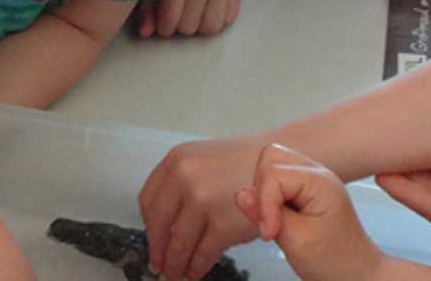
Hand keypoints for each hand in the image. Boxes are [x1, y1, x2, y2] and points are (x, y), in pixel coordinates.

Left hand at [136, 0, 240, 37]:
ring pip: (211, 27)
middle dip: (180, 26)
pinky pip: (228, 20)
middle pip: (190, 26)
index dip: (165, 27)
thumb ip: (148, 7)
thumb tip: (145, 33)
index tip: (163, 26)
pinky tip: (207, 8)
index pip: (172, 17)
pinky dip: (216, 19)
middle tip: (177, 16)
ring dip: (199, 25)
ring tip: (192, 13)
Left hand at [140, 134, 269, 279]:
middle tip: (158, 264)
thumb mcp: (204, 160)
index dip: (148, 226)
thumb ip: (180, 184)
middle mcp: (186, 179)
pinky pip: (203, 253)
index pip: (148, 200)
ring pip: (180, 243)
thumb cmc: (245, 164)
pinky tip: (196, 272)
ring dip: (176, 264)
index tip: (151, 240)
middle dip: (158, 250)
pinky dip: (197, 267)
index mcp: (177, 161)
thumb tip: (163, 224)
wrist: (281, 167)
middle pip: (159, 224)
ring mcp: (204, 201)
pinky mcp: (224, 225)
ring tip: (176, 273)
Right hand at [237, 144, 388, 280]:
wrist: (356, 273)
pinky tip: (280, 217)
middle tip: (272, 222)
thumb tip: (241, 195)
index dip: (265, 204)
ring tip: (277, 219)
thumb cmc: (337, 260)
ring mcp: (311, 181)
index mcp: (320, 182)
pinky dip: (271, 198)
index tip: (270, 232)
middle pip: (270, 159)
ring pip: (270, 166)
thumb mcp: (297, 242)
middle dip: (262, 191)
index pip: (273, 174)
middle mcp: (317, 175)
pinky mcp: (304, 190)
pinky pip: (276, 181)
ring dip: (265, 194)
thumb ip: (266, 215)